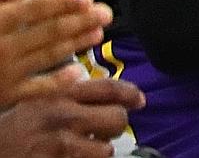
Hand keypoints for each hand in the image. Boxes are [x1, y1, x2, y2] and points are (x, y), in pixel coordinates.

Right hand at [0, 0, 113, 107]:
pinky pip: (35, 91)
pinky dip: (56, 83)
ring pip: (46, 56)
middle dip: (79, 22)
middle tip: (107, 13)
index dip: (59, 3)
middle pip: (46, 33)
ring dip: (75, 44)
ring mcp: (1, 74)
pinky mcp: (3, 96)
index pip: (29, 9)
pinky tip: (77, 72)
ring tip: (97, 33)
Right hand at [0, 70, 143, 157]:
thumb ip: (73, 92)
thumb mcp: (40, 100)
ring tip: (82, 148)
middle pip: (117, 118)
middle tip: (103, 130)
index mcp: (60, 95)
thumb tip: (111, 91)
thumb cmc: (16, 129)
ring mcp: (60, 145)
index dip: (131, 94)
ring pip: (107, 149)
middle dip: (115, 126)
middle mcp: (63, 117)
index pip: (109, 89)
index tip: (140, 101)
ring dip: (99, 150)